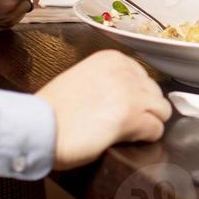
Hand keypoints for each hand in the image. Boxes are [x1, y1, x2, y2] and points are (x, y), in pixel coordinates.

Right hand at [36, 50, 171, 169]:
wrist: (36, 128)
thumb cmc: (52, 110)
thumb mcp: (83, 79)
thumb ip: (108, 80)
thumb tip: (127, 94)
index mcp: (112, 58)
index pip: (143, 76)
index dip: (136, 96)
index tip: (124, 107)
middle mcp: (125, 71)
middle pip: (155, 93)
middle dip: (144, 109)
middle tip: (124, 123)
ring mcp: (130, 93)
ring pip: (162, 111)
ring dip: (148, 123)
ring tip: (127, 133)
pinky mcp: (131, 118)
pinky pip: (156, 130)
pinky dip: (146, 138)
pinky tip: (127, 140)